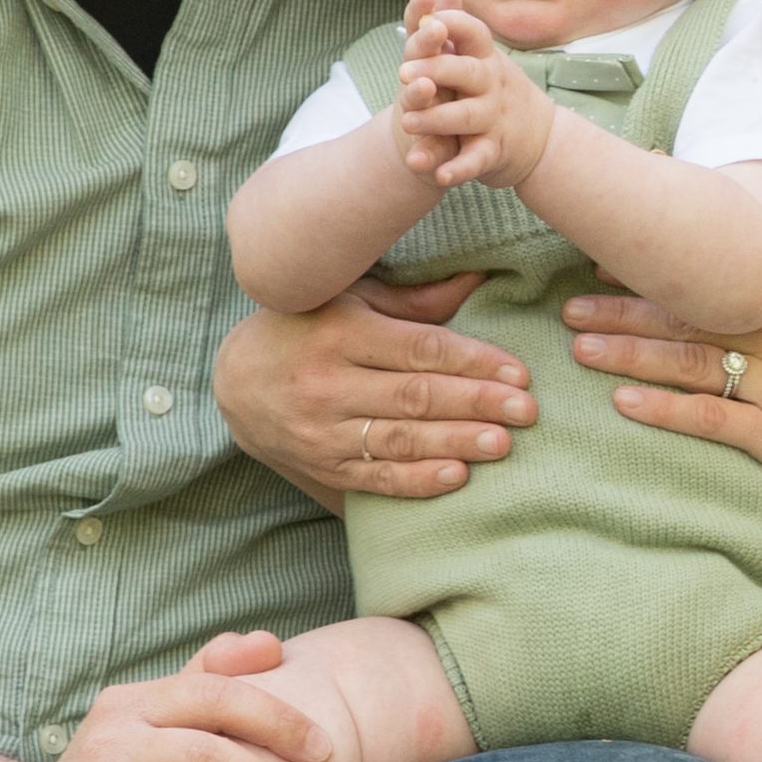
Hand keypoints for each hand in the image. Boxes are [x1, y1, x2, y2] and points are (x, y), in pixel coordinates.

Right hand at [212, 272, 534, 505]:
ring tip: (502, 444)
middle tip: (527, 411)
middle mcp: (328, 383)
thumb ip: (415, 301)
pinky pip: (376, 478)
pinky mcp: (320, 467)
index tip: (518, 373)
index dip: (472, 362)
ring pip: (399, 440)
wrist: (234, 381)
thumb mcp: (352, 300)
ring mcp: (321, 431)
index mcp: (340, 332)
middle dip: (477, 403)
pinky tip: (457, 476)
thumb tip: (480, 280)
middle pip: (415, 396)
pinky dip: (418, 481)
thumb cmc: (307, 328)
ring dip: (455, 443)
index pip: (418, 349)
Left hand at [391, 0, 558, 190]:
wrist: (539, 137)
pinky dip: (458, 169)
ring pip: (466, 117)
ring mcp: (493, 118)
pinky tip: (438, 176)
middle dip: (436, 71)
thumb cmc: (492, 87)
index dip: (452, 24)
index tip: (428, 21)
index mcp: (484, 56)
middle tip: (402, 74)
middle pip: (467, 72)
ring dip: (436, 119)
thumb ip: (452, 20)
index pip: (473, 32)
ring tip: (407, 122)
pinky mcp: (493, 152)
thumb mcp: (476, 54)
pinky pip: (475, 160)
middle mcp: (491, 84)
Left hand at [568, 222, 761, 508]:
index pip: (715, 269)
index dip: (661, 259)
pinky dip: (666, 410)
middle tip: (570, 300)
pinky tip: (622, 402)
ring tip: (578, 345)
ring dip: (630, 354)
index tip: (613, 245)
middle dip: (626, 307)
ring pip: (690, 364)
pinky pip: (711, 419)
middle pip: (689, 316)